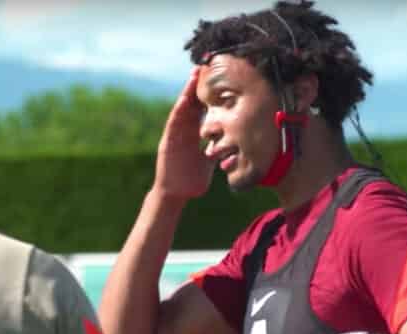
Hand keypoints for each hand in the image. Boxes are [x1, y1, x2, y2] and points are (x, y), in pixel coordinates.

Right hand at [155, 67, 214, 198]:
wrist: (176, 195)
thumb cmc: (193, 180)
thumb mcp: (211, 160)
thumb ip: (220, 149)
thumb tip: (238, 144)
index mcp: (195, 133)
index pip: (203, 109)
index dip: (210, 93)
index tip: (219, 77)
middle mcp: (185, 130)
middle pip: (192, 103)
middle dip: (198, 85)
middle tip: (206, 65)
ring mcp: (175, 135)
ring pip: (182, 109)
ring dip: (187, 92)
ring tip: (194, 75)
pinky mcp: (167, 142)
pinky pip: (173, 124)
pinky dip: (178, 111)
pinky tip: (184, 100)